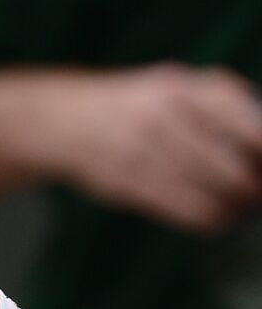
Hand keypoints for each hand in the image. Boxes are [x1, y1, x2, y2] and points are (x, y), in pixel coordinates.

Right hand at [50, 63, 261, 232]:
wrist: (66, 119)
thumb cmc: (137, 106)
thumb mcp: (178, 87)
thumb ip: (222, 106)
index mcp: (187, 89)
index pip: (252, 128)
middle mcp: (165, 116)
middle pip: (233, 169)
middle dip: (253, 189)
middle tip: (258, 196)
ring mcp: (142, 150)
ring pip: (210, 193)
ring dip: (232, 208)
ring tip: (240, 210)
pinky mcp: (125, 181)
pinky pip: (180, 208)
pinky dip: (205, 219)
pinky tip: (214, 220)